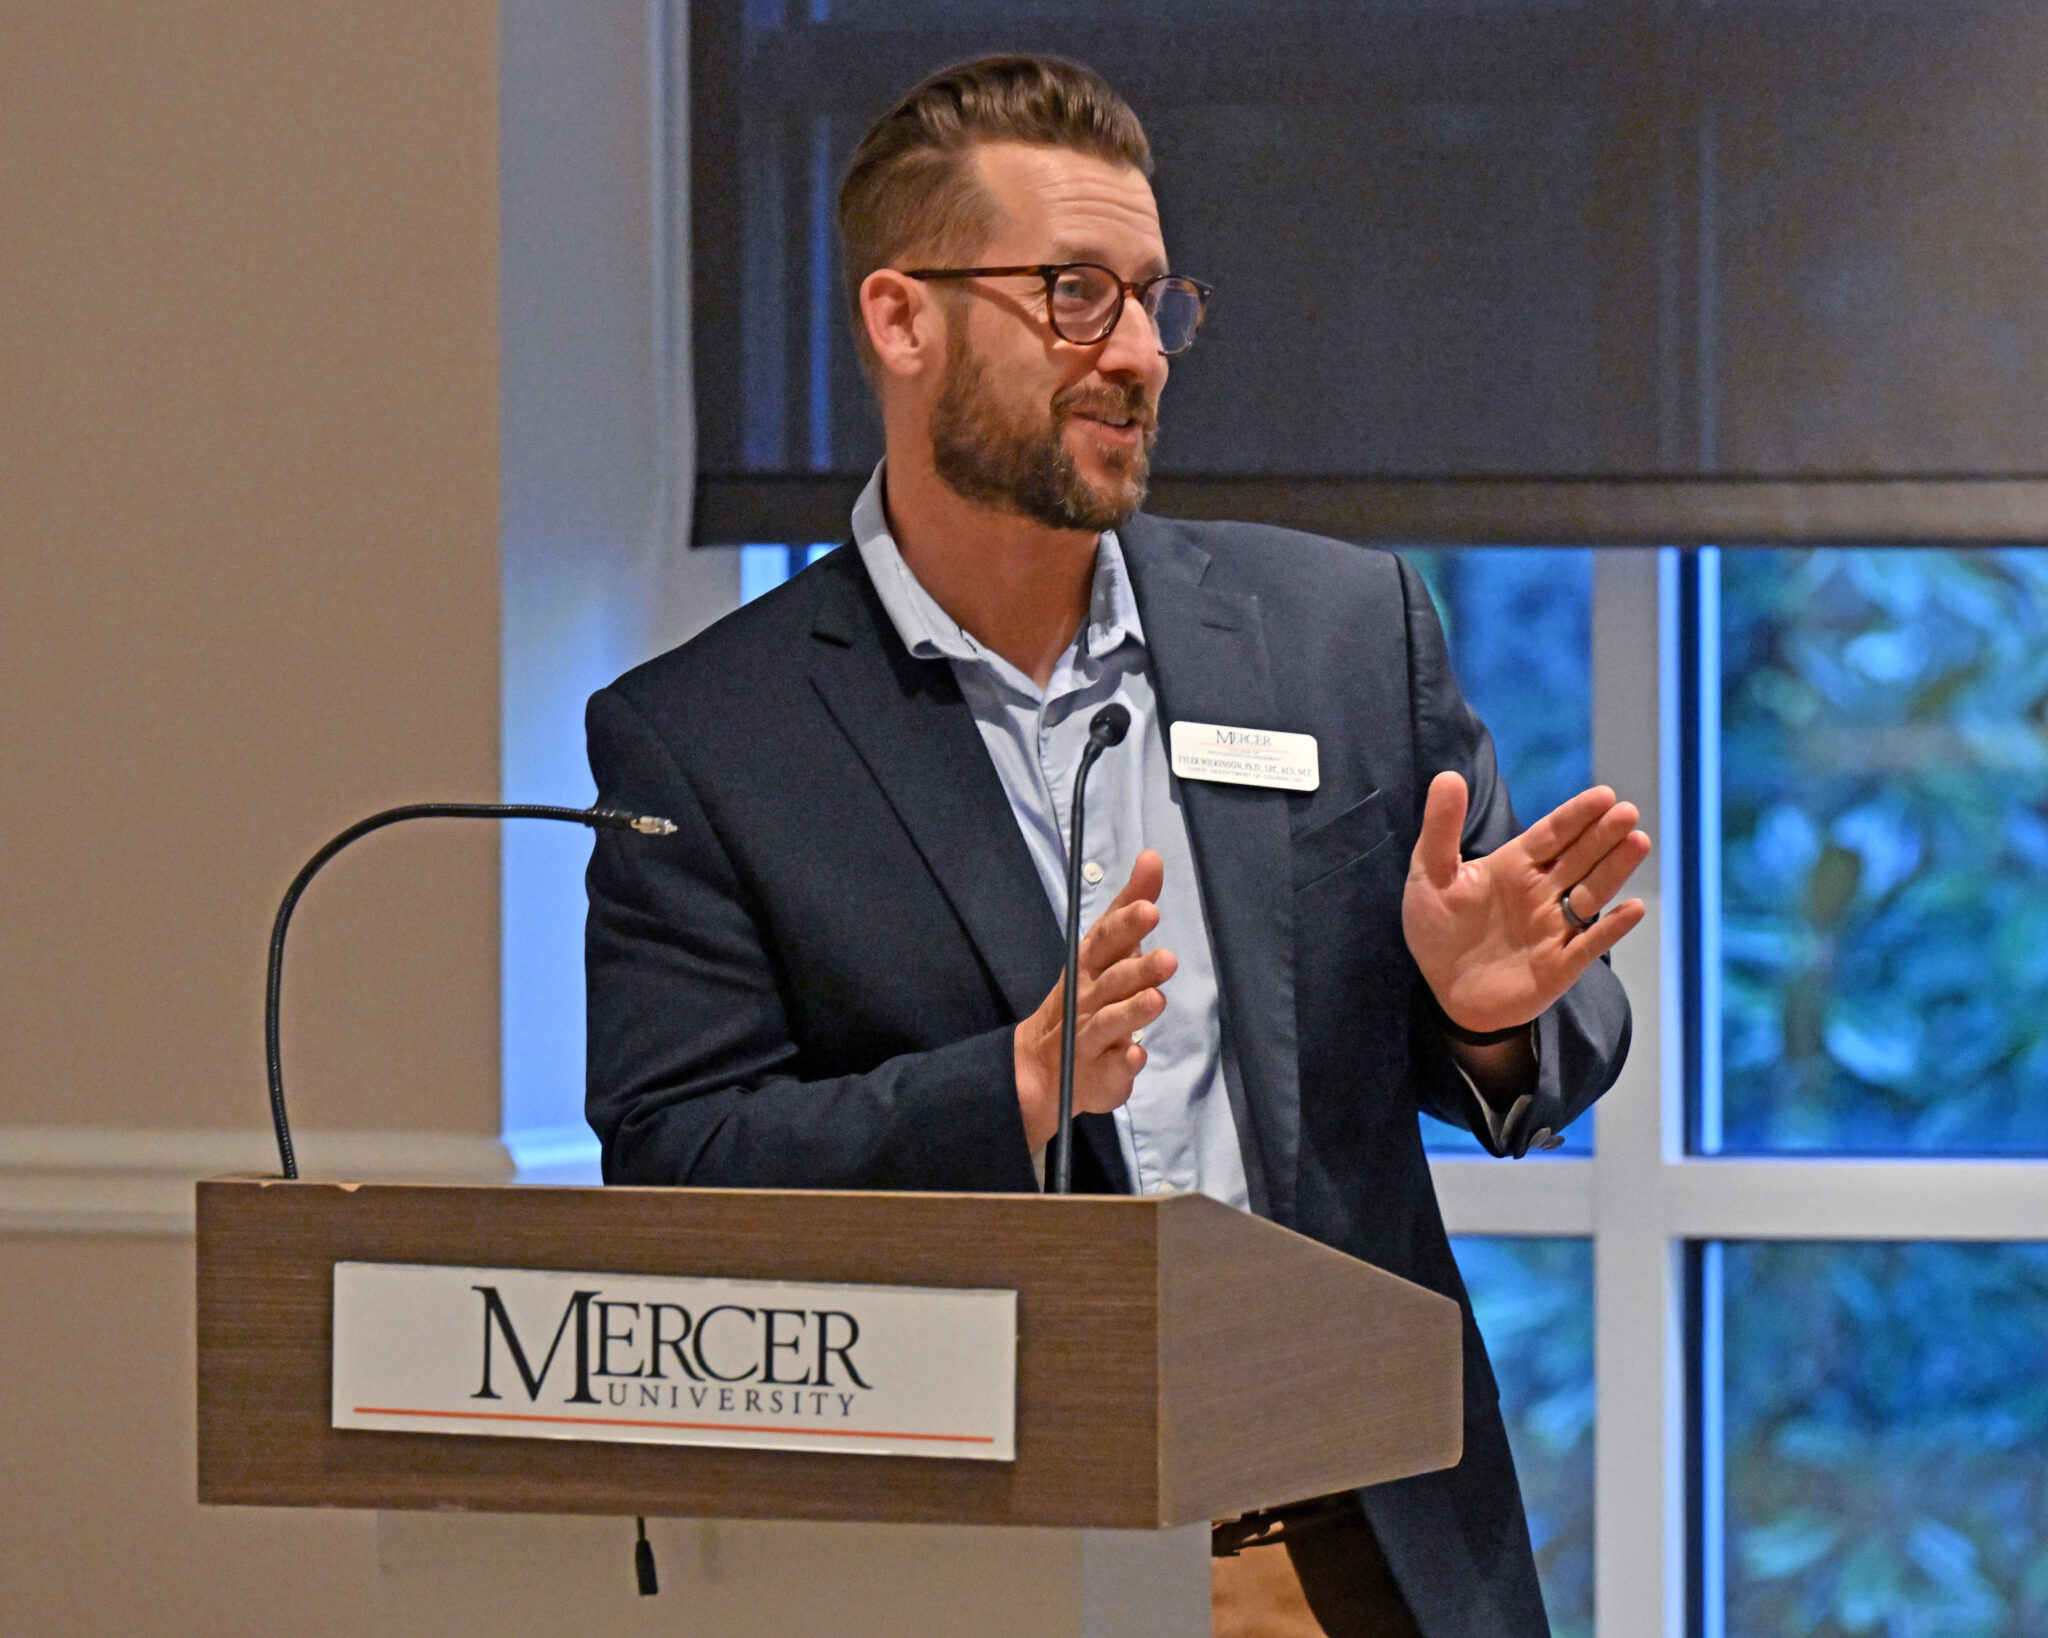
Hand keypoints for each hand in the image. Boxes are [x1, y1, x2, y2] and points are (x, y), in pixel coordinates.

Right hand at [1014, 851, 1176, 1152]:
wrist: (1043, 1068)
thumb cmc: (1087, 996)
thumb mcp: (1108, 949)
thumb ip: (1131, 905)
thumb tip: (1152, 857)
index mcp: (1089, 965)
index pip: (1105, 940)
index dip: (1125, 924)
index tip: (1149, 907)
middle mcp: (1086, 997)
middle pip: (1111, 980)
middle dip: (1137, 969)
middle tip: (1167, 958)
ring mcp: (1090, 1036)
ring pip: (1109, 1022)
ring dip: (1131, 1011)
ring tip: (1156, 1000)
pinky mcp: (1099, 1072)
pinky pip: (1111, 1068)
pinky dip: (1123, 1062)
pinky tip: (1136, 1056)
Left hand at [1402, 773, 1650, 1033]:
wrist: (1442, 990)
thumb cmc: (1436, 929)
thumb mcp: (1430, 874)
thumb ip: (1441, 828)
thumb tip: (1448, 775)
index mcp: (1514, 866)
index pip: (1552, 834)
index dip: (1576, 815)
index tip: (1603, 795)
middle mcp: (1541, 892)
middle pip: (1579, 857)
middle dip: (1603, 834)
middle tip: (1627, 811)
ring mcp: (1553, 928)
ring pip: (1591, 893)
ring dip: (1615, 869)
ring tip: (1638, 841)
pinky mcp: (1559, 966)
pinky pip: (1589, 944)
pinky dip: (1611, 929)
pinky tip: (1633, 909)